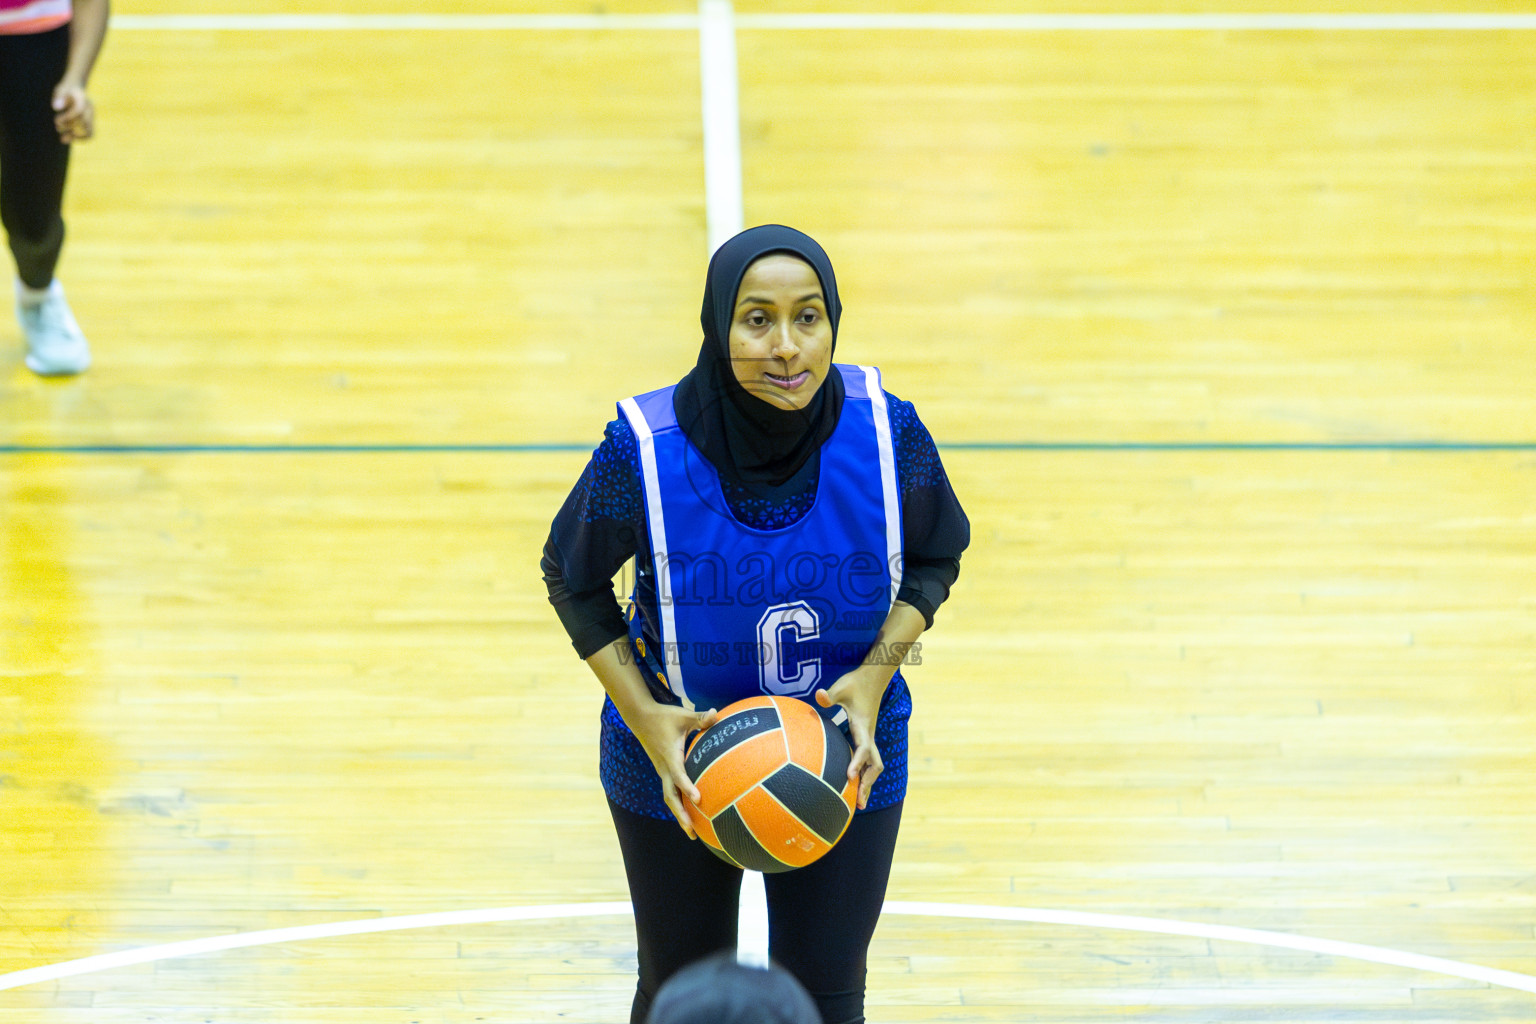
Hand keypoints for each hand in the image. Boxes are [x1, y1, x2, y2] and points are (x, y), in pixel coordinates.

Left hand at [52, 83, 93, 142]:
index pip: (78, 111)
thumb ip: (58, 98)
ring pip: (89, 131)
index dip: (67, 118)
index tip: (56, 121)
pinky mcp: (91, 122)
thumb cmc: (67, 89)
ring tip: (62, 139)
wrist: (78, 87)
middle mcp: (90, 108)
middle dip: (69, 127)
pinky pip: (89, 133)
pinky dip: (80, 138)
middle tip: (57, 128)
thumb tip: (55, 108)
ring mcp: (92, 116)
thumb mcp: (61, 90)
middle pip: (84, 122)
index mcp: (83, 99)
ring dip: (76, 137)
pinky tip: (69, 138)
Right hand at [628, 703, 719, 837]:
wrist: (641, 718)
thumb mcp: (683, 715)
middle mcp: (664, 768)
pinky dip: (679, 805)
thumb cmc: (664, 716)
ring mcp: (662, 772)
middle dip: (681, 815)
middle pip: (670, 797)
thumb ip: (699, 717)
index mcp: (670, 757)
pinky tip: (691, 814)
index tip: (699, 799)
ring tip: (693, 832)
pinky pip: (670, 792)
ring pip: (670, 798)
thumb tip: (715, 713)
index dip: (688, 787)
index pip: (679, 775)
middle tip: (693, 831)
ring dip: (679, 815)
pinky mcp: (663, 772)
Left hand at [816, 666, 887, 810]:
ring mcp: (869, 738)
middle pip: (874, 765)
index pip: (864, 748)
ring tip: (859, 803)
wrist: (872, 679)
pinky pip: (868, 761)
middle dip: (868, 784)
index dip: (857, 763)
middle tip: (858, 802)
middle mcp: (869, 736)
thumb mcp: (842, 687)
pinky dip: (864, 775)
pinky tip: (854, 786)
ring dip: (868, 784)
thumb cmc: (855, 683)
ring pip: (874, 766)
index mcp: (863, 726)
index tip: (849, 777)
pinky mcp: (866, 738)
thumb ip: (830, 695)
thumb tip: (818, 695)